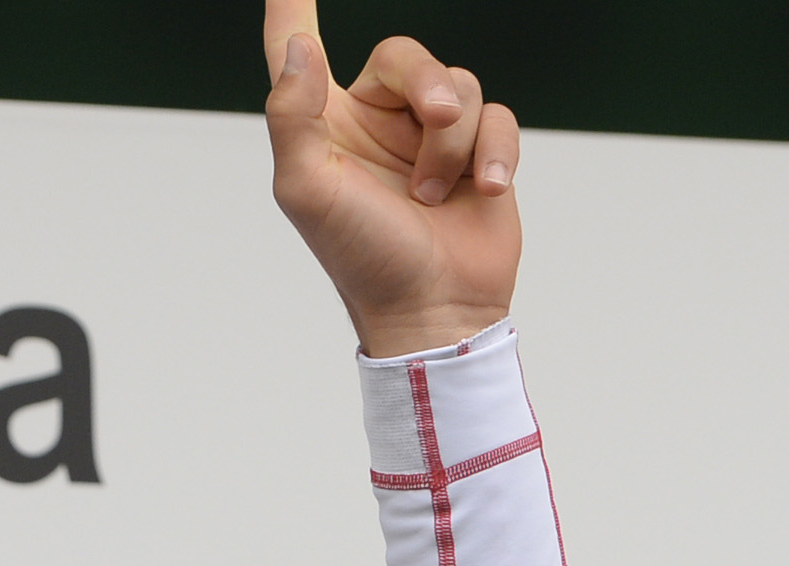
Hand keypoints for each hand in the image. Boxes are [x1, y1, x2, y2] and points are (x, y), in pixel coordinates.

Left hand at [260, 3, 520, 358]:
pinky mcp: (477, 154)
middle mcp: (375, 122)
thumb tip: (300, 49)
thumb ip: (292, 116)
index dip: (290, 8)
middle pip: (404, 55)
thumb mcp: (309, 191)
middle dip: (427, 83)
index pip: (295, 47)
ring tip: (436, 194)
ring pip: (458, 86)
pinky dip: (495, 151)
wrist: (435, 313)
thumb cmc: (364, 258)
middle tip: (436, 120)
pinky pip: (497, 115)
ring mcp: (429, 138)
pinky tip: (486, 190)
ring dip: (453, 142)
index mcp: (325, 124)